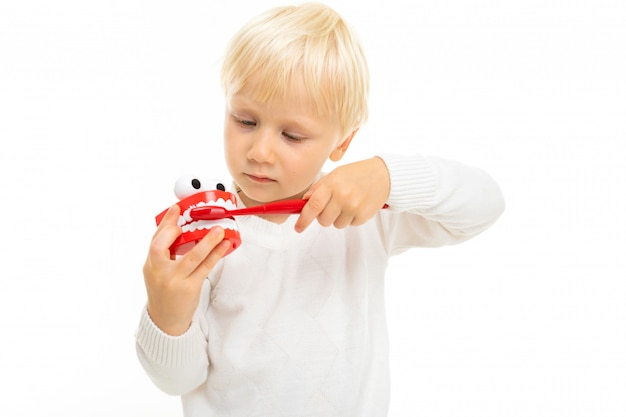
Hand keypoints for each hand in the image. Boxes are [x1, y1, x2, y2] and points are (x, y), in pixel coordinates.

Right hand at [143, 204, 230, 335]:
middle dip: (174, 231)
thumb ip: (165, 255)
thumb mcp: (157, 274)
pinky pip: (205, 268)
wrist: (166, 322)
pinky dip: (215, 255)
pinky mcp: (189, 289)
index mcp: (149, 266)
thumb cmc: (165, 293)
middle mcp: (158, 272)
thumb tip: (181, 231)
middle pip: (161, 247)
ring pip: (191, 257)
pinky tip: (224, 246)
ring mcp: (174, 281)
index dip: (165, 223)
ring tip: (219, 230)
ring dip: (206, 242)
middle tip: (189, 219)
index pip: (154, 240)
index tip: (176, 209)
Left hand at [294, 157, 389, 232]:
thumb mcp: (336, 174)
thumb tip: (304, 201)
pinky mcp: (363, 216)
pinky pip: (350, 225)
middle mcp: (342, 196)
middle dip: (324, 216)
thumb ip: (319, 188)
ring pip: (336, 224)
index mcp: (332, 184)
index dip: (304, 219)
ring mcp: (354, 207)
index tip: (298, 227)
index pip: (313, 206)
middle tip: (333, 205)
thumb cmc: (357, 173)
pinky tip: (357, 205)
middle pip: (323, 220)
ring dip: (338, 217)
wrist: (384, 175)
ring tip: (348, 203)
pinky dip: (351, 218)